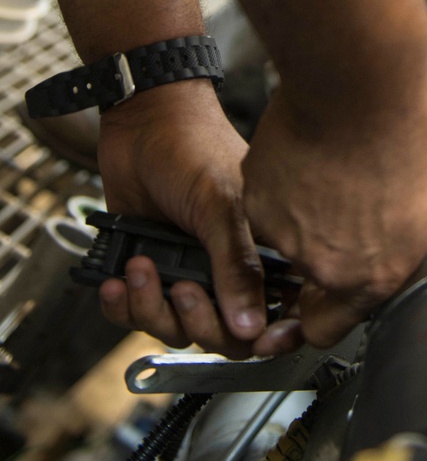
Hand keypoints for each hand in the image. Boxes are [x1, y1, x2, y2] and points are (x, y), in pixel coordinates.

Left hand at [97, 79, 280, 356]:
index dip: (268, 335)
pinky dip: (123, 306)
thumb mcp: (221, 205)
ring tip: (139, 267)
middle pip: (224, 334)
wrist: (139, 120)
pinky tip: (115, 279)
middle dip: (197, 320)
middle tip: (182, 287)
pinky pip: (137, 314)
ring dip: (151, 307)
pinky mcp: (150, 269)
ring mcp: (189, 269)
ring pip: (177, 329)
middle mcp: (228, 266)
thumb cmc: (193, 146)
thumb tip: (250, 326)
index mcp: (264, 249)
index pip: (278, 313)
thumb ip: (236, 266)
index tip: (250, 339)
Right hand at [242, 79, 426, 351]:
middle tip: (341, 211)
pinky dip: (284, 183)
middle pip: (308, 278)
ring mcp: (284, 230)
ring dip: (304, 213)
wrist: (360, 84)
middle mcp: (323, 263)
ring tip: (332, 171)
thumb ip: (401, 241)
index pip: (327, 329)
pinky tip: (311, 155)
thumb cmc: (404, 130)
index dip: (326, 311)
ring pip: (286, 235)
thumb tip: (395, 243)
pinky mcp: (257, 193)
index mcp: (371, 276)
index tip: (326, 298)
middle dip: (320, 253)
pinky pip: (268, 200)